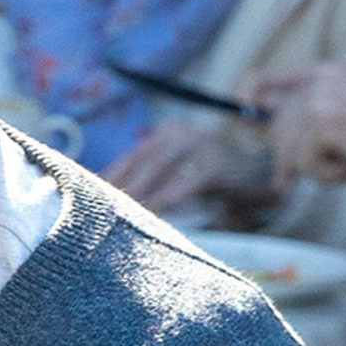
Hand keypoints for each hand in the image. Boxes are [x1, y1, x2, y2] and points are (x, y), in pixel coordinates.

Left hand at [106, 115, 272, 219]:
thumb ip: (148, 177)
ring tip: (121, 212)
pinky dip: (171, 194)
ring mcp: (200, 143)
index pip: (129, 157)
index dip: (107, 178)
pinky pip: (188, 179)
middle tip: (99, 209)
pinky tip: (158, 208)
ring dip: (140, 192)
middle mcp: (180, 133)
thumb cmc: (210, 178)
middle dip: (119, 186)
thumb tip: (105, 194)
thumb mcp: (176, 171)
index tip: (86, 197)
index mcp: (165, 133)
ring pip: (160, 168)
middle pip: (140, 161)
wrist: (260, 175)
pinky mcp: (217, 161)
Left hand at [251, 61, 345, 186]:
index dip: (247, 93)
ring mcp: (320, 101)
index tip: (240, 110)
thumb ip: (331, 115)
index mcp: (332, 73)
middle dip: (285, 155)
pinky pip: (305, 163)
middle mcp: (321, 83)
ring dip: (316, 169)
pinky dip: (329, 175)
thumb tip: (294, 148)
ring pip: (290, 148)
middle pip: (278, 124)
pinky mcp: (322, 123)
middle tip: (288, 180)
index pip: (270, 77)